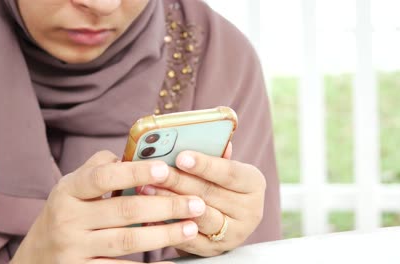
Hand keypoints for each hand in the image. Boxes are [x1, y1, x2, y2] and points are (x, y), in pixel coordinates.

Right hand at [11, 151, 205, 263]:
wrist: (36, 257)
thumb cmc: (66, 213)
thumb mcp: (73, 187)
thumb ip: (100, 168)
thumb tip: (137, 154)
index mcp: (68, 191)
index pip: (103, 177)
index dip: (136, 172)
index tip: (166, 169)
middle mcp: (68, 219)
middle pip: (124, 210)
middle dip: (165, 206)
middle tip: (196, 202)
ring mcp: (73, 249)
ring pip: (127, 241)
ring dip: (164, 234)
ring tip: (191, 226)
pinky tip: (169, 262)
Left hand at [139, 143, 266, 256]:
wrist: (228, 221)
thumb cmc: (221, 184)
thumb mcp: (225, 168)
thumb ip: (215, 154)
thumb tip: (206, 136)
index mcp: (254, 184)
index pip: (229, 172)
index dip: (205, 165)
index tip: (180, 157)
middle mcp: (250, 211)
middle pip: (209, 194)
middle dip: (177, 181)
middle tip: (153, 171)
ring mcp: (234, 233)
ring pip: (198, 216)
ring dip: (169, 202)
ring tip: (145, 189)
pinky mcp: (215, 251)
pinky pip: (188, 239)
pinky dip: (168, 227)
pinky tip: (149, 215)